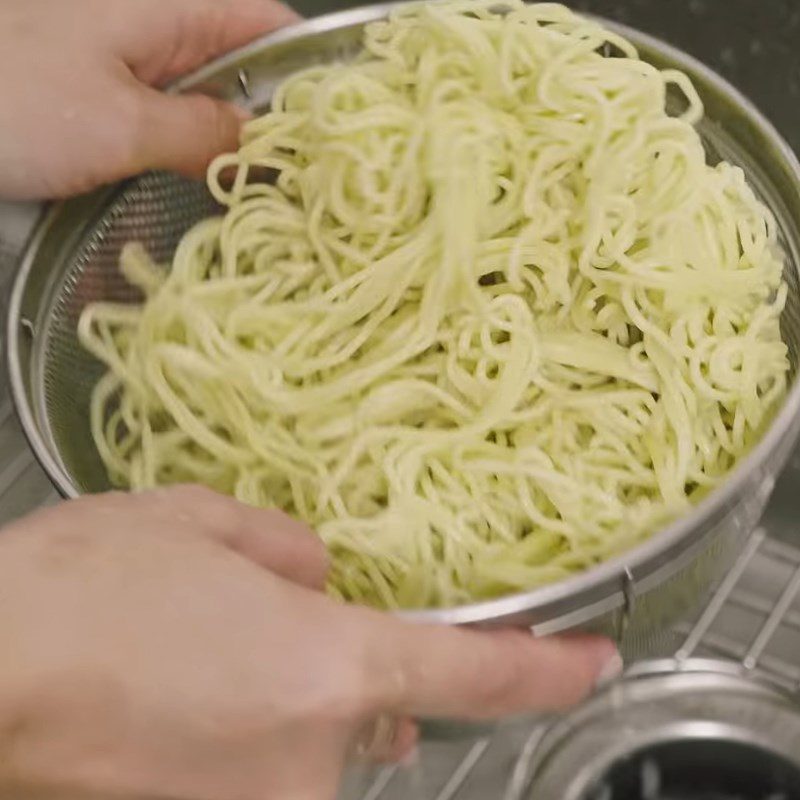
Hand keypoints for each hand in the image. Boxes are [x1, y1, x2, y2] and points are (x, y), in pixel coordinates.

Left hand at [0, 0, 297, 199]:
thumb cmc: (11, 101)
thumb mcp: (123, 124)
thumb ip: (205, 132)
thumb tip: (266, 146)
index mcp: (171, 6)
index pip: (272, 24)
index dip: (314, 72)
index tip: (340, 132)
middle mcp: (159, 27)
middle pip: (249, 67)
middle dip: (282, 119)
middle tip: (313, 181)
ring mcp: (135, 66)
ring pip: (214, 100)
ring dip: (241, 144)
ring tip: (277, 193)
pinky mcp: (112, 101)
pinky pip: (177, 122)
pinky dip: (201, 153)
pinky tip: (218, 186)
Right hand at [0, 486, 619, 799]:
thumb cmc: (85, 586)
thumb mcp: (203, 523)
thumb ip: (287, 551)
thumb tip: (320, 579)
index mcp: (325, 669)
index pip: (476, 676)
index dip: (548, 669)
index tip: (598, 658)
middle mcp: (306, 761)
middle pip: (376, 718)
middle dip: (349, 675)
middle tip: (272, 629)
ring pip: (311, 751)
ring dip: (284, 706)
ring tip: (198, 659)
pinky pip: (258, 777)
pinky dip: (242, 737)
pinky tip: (177, 696)